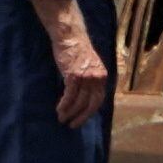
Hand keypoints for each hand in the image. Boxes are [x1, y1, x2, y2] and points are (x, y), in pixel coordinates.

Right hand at [46, 0, 110, 128]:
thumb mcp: (89, 66)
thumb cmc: (77, 50)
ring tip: (62, 118)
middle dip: (81, 117)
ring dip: (70, 112)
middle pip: (91, 104)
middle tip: (73, 125)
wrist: (70, 36)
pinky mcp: (74, 76)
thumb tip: (83, 97)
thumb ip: (90, 80)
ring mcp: (86, 78)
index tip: (82, 118)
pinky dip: (64, 105)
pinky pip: (69, 96)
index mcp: (102, 76)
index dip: (90, 111)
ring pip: (79, 102)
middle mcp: (97, 78)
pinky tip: (59, 110)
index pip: (99, 100)